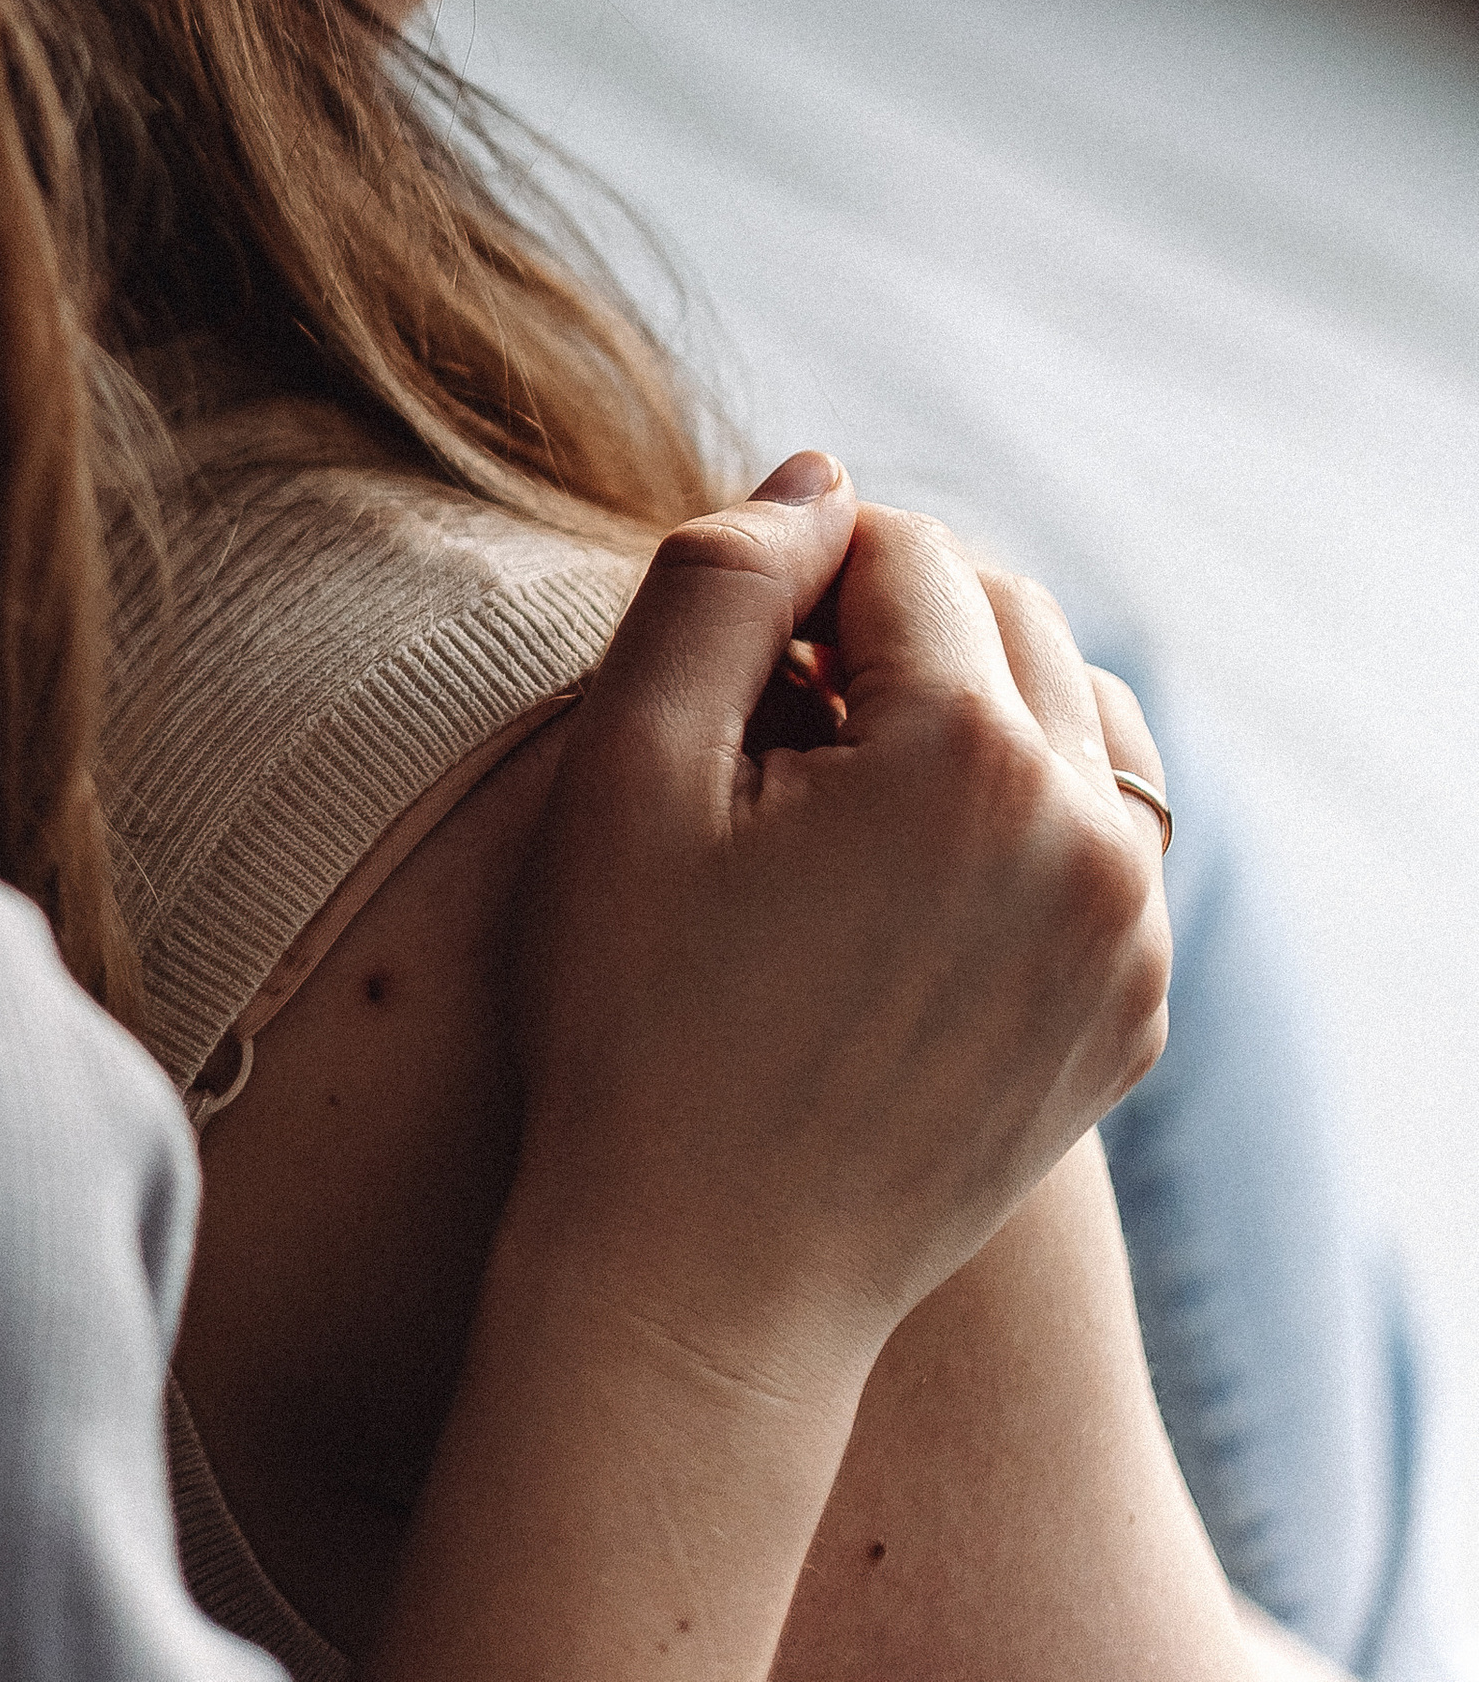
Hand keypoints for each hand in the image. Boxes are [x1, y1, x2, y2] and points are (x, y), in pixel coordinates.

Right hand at [506, 454, 1171, 1392]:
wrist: (698, 1286)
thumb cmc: (633, 1018)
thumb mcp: (630, 766)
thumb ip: (722, 579)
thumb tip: (822, 475)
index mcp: (970, 760)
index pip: (896, 551)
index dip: (785, 591)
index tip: (715, 694)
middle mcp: (1090, 839)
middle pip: (1003, 615)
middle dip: (887, 634)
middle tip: (764, 741)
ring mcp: (1127, 938)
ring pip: (1075, 715)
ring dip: (969, 709)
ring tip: (837, 800)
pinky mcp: (1131, 1015)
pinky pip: (1101, 840)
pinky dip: (1017, 821)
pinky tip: (896, 895)